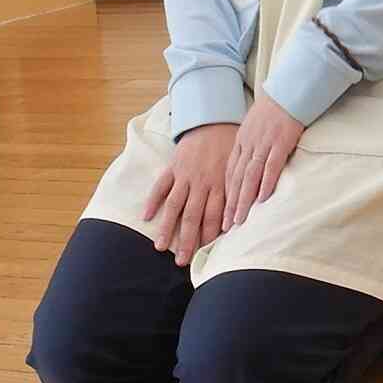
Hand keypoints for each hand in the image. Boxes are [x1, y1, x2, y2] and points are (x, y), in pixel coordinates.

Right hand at [142, 123, 236, 265]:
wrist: (214, 121)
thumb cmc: (228, 150)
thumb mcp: (236, 171)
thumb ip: (233, 194)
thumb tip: (233, 224)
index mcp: (219, 186)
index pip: (214, 217)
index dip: (209, 237)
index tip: (204, 256)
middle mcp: (202, 183)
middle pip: (193, 217)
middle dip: (187, 241)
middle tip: (181, 262)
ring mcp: (185, 176)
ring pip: (175, 205)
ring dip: (167, 228)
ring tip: (160, 247)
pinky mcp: (172, 167)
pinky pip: (160, 185)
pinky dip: (152, 200)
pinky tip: (146, 216)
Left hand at [220, 94, 304, 232]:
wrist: (287, 92)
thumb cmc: (273, 112)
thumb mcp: (254, 129)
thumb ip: (249, 148)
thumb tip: (247, 168)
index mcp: (241, 143)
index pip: (229, 174)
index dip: (226, 195)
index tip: (222, 214)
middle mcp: (248, 145)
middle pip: (236, 180)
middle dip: (230, 205)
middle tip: (226, 226)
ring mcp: (263, 144)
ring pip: (249, 176)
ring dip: (244, 200)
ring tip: (240, 219)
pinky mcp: (280, 142)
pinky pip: (271, 166)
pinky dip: (266, 183)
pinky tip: (262, 199)